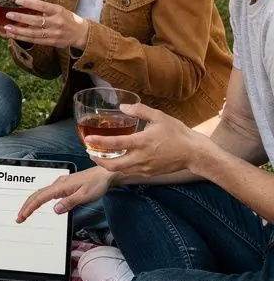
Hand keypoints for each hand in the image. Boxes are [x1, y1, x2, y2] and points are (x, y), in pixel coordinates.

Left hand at [3, 0, 88, 49]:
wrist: (80, 34)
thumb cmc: (67, 18)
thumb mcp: (59, 7)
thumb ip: (46, 0)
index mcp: (58, 10)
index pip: (42, 5)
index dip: (29, 3)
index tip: (17, 1)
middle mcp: (56, 22)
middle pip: (36, 20)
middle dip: (21, 18)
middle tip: (9, 15)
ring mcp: (53, 33)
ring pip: (33, 33)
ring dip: (19, 31)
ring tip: (7, 27)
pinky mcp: (51, 42)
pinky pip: (35, 40)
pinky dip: (23, 38)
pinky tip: (14, 35)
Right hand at [17, 167, 115, 221]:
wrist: (105, 174)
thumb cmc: (96, 184)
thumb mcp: (84, 195)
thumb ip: (69, 202)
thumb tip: (55, 210)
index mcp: (61, 186)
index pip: (40, 198)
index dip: (30, 208)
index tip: (22, 217)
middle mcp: (58, 183)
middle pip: (37, 194)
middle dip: (27, 206)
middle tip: (19, 218)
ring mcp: (61, 184)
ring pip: (41, 193)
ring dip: (32, 202)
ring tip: (26, 212)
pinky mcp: (64, 185)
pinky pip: (48, 192)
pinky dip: (40, 199)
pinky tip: (40, 203)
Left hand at [85, 102, 203, 178]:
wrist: (194, 153)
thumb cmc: (177, 133)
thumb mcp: (159, 116)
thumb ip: (139, 111)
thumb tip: (123, 107)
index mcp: (142, 142)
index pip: (115, 144)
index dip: (99, 142)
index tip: (88, 140)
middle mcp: (141, 158)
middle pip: (113, 165)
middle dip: (98, 160)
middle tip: (90, 152)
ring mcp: (145, 168)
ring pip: (120, 170)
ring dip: (108, 164)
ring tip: (101, 156)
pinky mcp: (149, 173)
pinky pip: (131, 172)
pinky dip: (121, 167)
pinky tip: (120, 159)